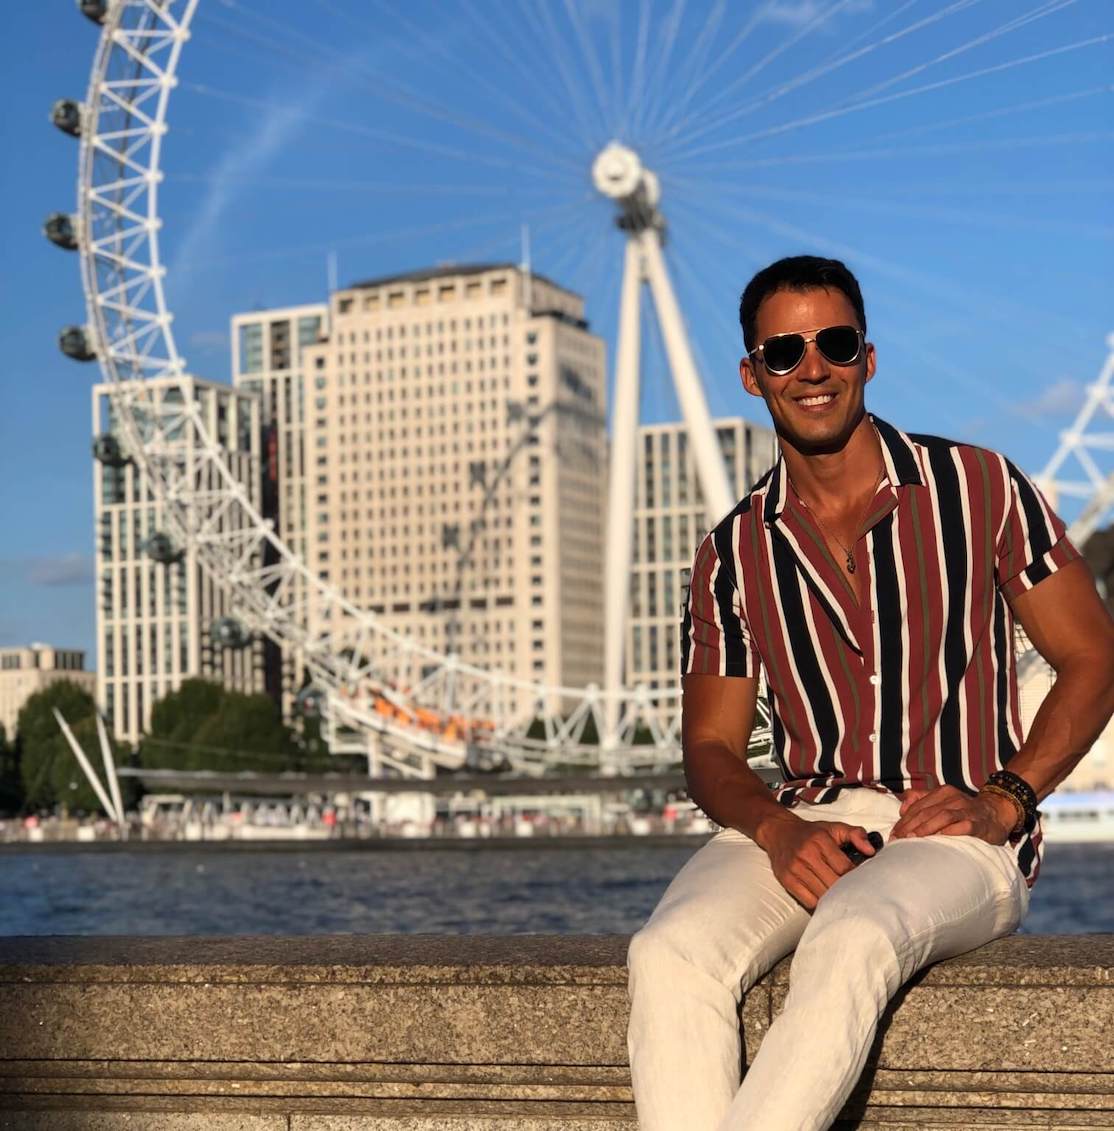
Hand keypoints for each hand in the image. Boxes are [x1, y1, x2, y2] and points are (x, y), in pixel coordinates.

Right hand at [756, 815, 877, 910]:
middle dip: (847, 890)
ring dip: (834, 899)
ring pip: (822, 895)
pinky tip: (825, 898)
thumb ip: (855, 834)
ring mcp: (795, 869)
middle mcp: (806, 855)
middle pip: (834, 884)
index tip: (862, 881)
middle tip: (855, 893)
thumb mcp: (834, 827)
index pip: (845, 868)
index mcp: (820, 841)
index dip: (856, 877)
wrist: (778, 831)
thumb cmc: (810, 832)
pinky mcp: (786, 880)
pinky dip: (819, 903)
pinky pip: (808, 901)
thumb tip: (871, 851)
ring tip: (842, 897)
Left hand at [890, 785, 1015, 844]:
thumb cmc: (964, 811)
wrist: (997, 813)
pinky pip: (962, 827)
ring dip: (925, 828)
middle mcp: (953, 798)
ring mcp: (966, 810)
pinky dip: (949, 832)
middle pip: (926, 811)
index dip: (903, 820)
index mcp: (943, 792)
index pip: (917, 806)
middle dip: (909, 826)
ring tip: (912, 839)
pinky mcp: (978, 823)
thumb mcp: (943, 801)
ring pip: (941, 817)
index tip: (893, 834)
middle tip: (897, 839)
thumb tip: (901, 808)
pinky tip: (938, 840)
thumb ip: (921, 800)